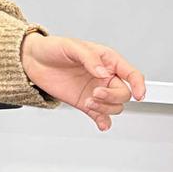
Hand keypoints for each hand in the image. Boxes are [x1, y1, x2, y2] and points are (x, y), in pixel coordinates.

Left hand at [21, 33, 145, 130]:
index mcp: (107, 60)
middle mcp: (105, 77)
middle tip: (95, 93)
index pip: (131, 74)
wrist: (33, 61)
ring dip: (104, 108)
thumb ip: (89, 58)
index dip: (138, 84)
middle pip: (123, 94)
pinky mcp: (85, 103)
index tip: (139, 94)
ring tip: (88, 102)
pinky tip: (101, 124)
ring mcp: (96, 91)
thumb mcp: (72, 46)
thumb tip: (102, 71)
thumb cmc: (54, 48)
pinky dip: (103, 122)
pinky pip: (100, 116)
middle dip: (112, 97)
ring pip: (114, 106)